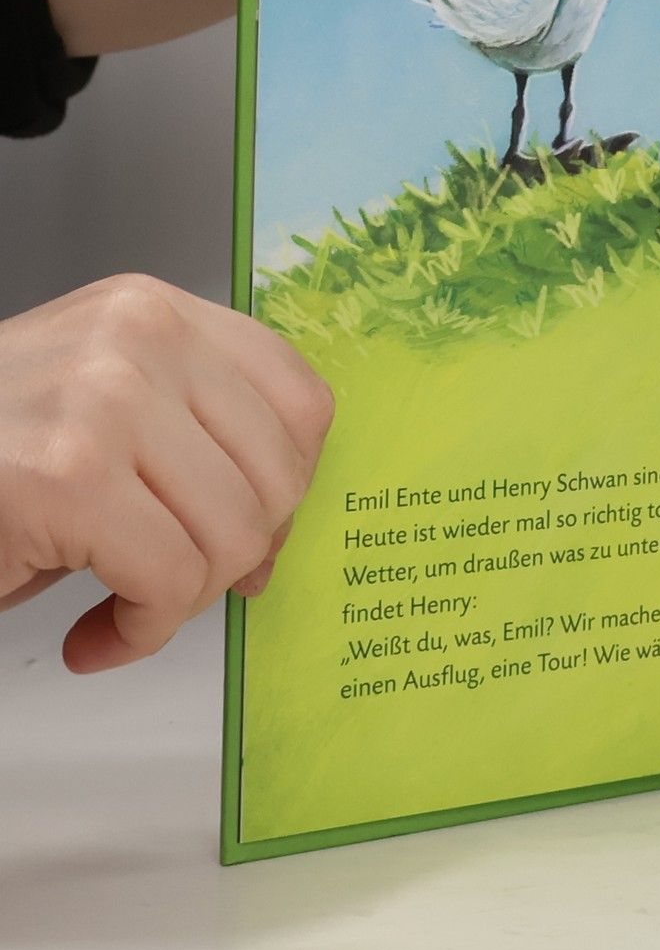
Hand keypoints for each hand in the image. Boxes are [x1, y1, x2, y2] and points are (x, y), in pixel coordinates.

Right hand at [0, 275, 333, 671]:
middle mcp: (141, 338)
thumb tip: (270, 550)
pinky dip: (142, 631)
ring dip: (184, 602)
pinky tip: (98, 636)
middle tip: (175, 584)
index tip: (248, 530)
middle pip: (278, 475)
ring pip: (234, 534)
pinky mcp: (67, 477)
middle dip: (236, 557)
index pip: (302, 400)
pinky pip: (169, 580)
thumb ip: (196, 449)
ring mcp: (105, 401)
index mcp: (157, 313)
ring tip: (129, 608)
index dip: (290, 486)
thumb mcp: (105, 415)